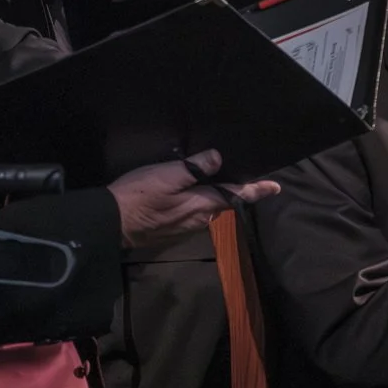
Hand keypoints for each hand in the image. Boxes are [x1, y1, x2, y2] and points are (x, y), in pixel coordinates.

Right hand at [108, 150, 276, 244]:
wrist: (112, 225)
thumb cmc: (139, 196)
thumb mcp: (167, 175)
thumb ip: (194, 168)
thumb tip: (220, 158)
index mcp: (202, 204)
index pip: (236, 195)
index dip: (256, 190)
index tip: (276, 187)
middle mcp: (199, 219)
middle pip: (223, 201)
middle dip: (234, 189)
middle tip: (242, 173)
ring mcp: (185, 226)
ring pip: (208, 207)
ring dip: (215, 194)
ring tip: (217, 178)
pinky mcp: (172, 228)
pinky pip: (193, 212)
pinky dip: (198, 199)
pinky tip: (189, 190)